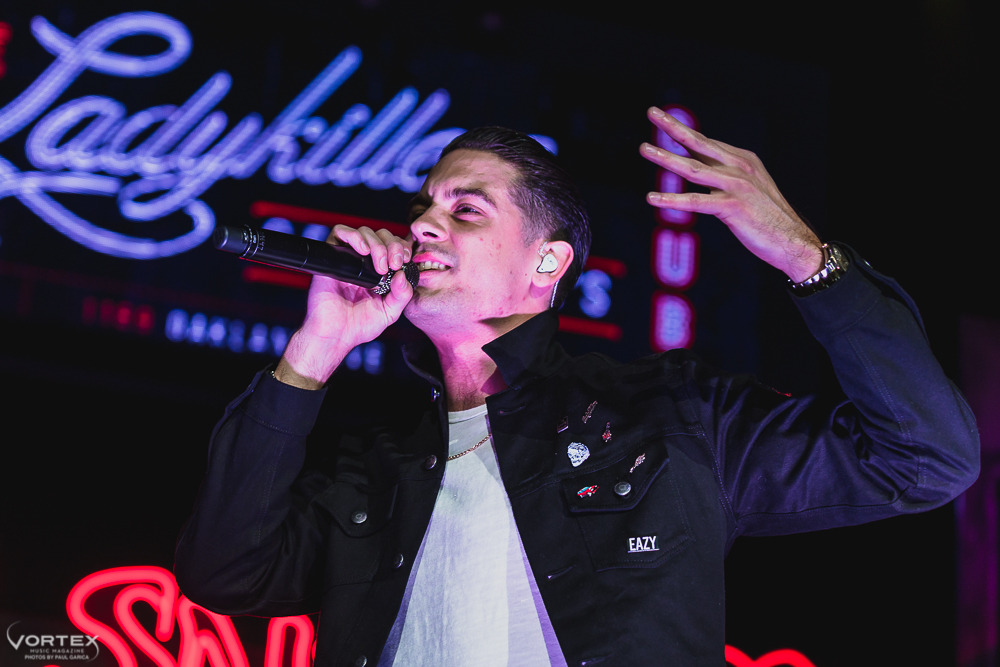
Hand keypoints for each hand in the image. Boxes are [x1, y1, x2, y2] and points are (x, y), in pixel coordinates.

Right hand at [275, 225, 413, 388]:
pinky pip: (339, 233)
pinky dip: (354, 236)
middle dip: (392, 245)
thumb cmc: (359, 326)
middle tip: (394, 264)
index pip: (393, 245)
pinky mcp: (332, 258)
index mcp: (379, 272)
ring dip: (377, 243)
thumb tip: (402, 274)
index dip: (401, 247)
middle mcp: (364, 262)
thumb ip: (402, 295)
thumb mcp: (390, 312)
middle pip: (381, 235)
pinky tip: (364, 251)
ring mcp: (348, 259)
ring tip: (380, 265)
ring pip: (363, 232)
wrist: (334, 335)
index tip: (405, 260)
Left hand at [640, 106, 823, 281]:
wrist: (793, 241)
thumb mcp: (749, 189)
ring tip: (644, 149)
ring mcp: (737, 186)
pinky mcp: (733, 207)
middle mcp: (739, 168)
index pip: (706, 143)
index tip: (663, 118)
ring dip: (666, 158)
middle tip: (652, 112)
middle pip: (699, 144)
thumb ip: (725, 178)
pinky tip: (652, 198)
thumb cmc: (769, 219)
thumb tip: (702, 172)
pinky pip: (696, 202)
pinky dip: (672, 200)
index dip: (683, 131)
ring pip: (693, 169)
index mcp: (743, 161)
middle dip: (673, 127)